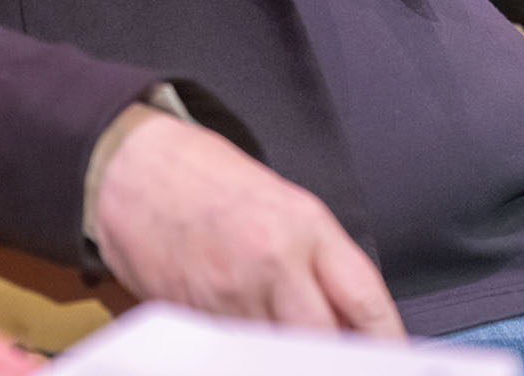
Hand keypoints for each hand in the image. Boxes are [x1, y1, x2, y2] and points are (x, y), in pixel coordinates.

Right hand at [90, 108, 403, 335]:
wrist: (130, 166)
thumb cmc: (206, 178)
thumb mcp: (282, 204)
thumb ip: (318, 261)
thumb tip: (350, 319)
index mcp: (306, 227)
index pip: (365, 302)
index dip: (386, 343)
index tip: (393, 361)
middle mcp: (273, 263)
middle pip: (324, 342)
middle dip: (336, 359)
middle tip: (340, 360)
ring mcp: (231, 295)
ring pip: (277, 355)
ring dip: (287, 358)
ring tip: (289, 350)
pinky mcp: (194, 318)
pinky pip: (233, 351)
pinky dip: (246, 356)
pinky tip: (249, 347)